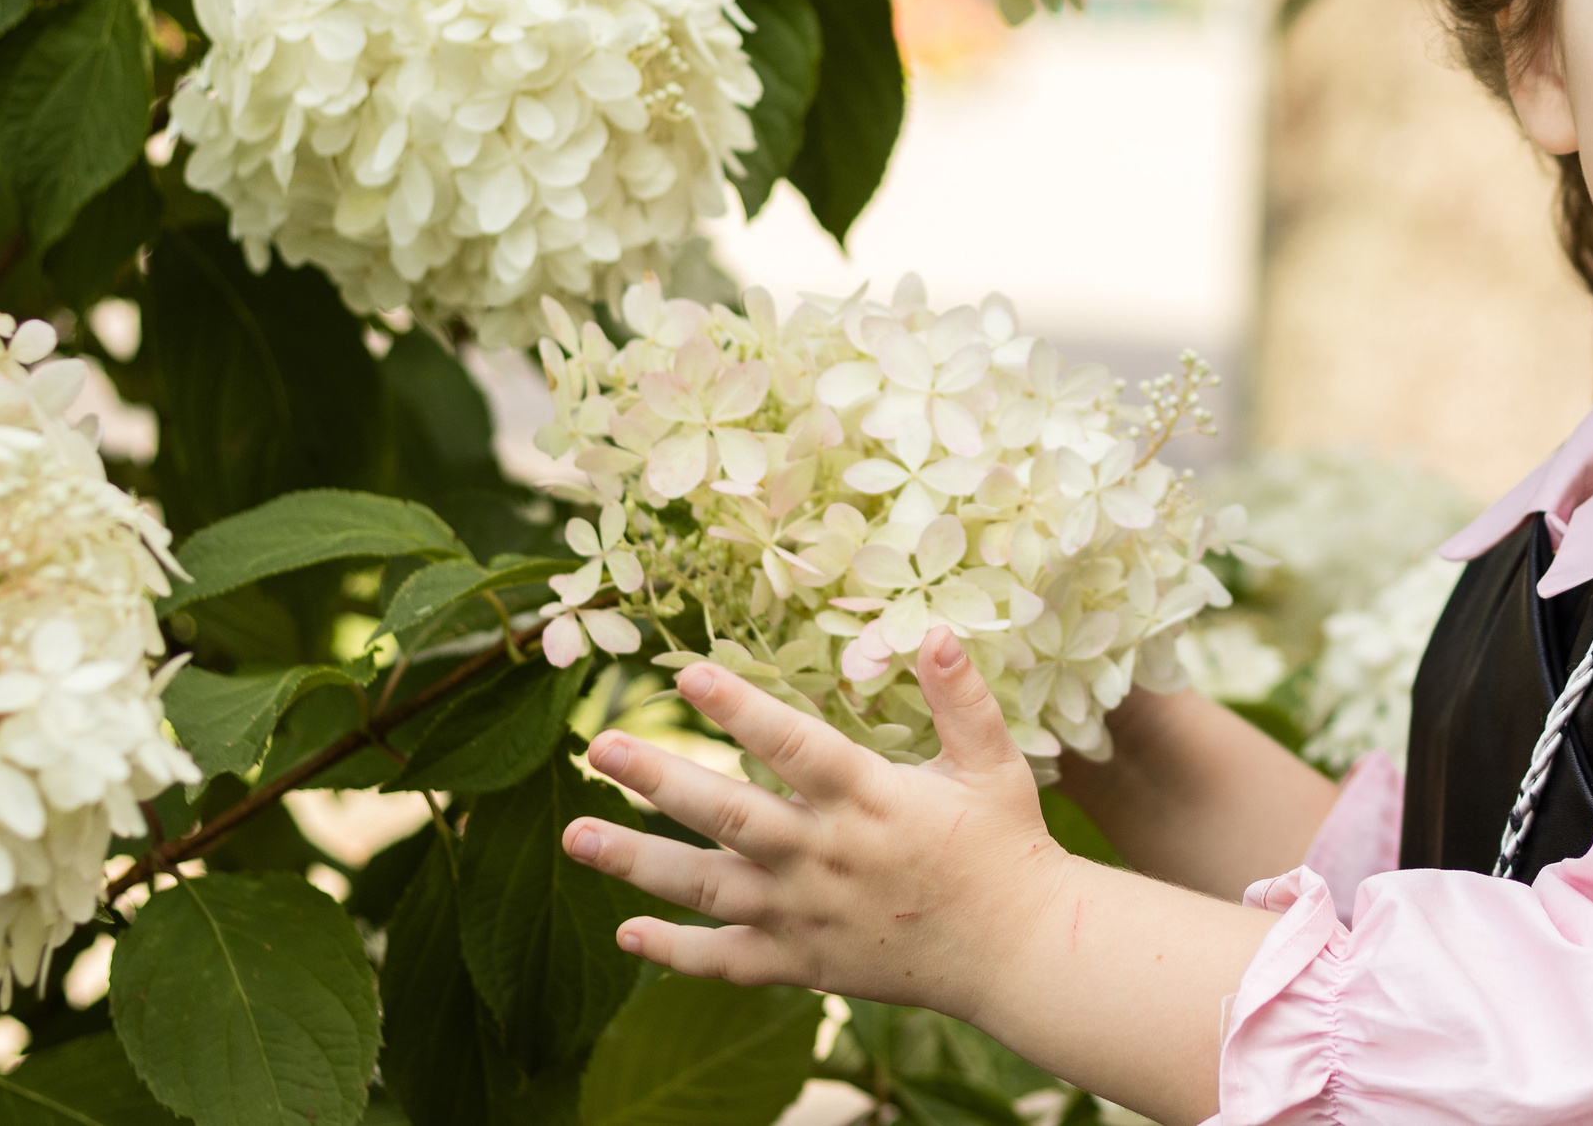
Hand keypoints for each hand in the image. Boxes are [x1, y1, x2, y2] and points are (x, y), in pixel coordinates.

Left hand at [562, 627, 1069, 1021]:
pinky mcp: (802, 963)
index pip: (792, 746)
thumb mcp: (993, 763)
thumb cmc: (1005, 846)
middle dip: (659, 779)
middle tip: (599, 745)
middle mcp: (826, 856)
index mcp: (871, 799)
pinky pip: (726, 961)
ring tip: (575, 835)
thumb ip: (960, 698)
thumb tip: (934, 630)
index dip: (739, 708)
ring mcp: (806, 914)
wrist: (1018, 951)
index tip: (687, 674)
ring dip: (636, 861)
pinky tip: (626, 932)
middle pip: (728, 815)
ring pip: (706, 888)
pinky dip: (673, 953)